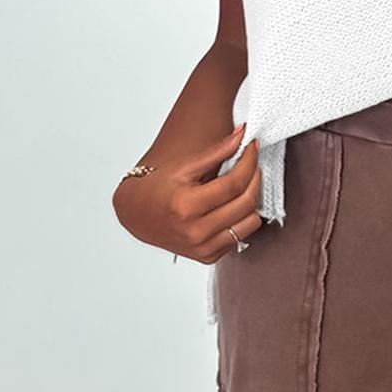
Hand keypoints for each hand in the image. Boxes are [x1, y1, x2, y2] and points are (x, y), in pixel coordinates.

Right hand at [114, 121, 261, 261]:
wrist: (137, 214)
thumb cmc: (156, 188)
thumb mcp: (183, 166)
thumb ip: (216, 152)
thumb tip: (242, 135)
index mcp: (186, 206)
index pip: (233, 184)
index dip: (249, 162)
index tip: (252, 148)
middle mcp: (195, 232)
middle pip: (245, 203)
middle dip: (255, 178)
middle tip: (251, 164)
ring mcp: (203, 248)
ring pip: (250, 223)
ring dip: (252, 201)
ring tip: (242, 186)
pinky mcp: (208, 256)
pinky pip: (240, 238)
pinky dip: (241, 219)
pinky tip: (232, 205)